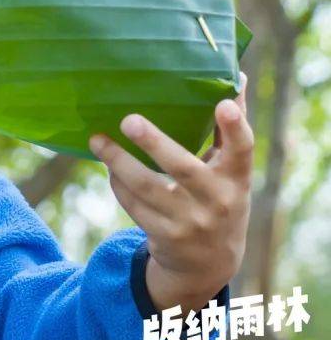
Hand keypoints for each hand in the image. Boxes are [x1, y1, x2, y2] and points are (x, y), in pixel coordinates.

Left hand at [89, 73, 252, 314]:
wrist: (209, 263)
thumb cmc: (219, 196)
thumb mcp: (231, 169)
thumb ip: (229, 127)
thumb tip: (237, 76)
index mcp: (237, 177)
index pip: (242, 149)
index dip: (234, 127)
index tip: (222, 104)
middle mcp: (217, 201)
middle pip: (183, 168)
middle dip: (154, 143)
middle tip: (128, 120)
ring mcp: (189, 221)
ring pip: (147, 187)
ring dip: (118, 162)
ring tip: (97, 139)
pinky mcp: (164, 235)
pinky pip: (133, 204)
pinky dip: (118, 183)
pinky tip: (109, 166)